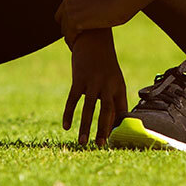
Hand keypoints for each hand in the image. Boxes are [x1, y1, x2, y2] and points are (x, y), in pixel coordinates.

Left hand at [55, 0, 134, 44]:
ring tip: (76, 45)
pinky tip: (78, 47)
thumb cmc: (114, 2)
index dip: (67, 21)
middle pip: (61, 20)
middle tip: (75, 38)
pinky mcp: (74, 21)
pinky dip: (73, 42)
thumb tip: (80, 17)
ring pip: (64, 29)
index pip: (62, 10)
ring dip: (70, 38)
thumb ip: (86, 4)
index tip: (75, 29)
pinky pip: (69, 35)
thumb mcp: (96, 0)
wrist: (119, 3)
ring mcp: (70, 10)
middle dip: (67, 29)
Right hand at [63, 30, 127, 146]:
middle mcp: (107, 85)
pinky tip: (66, 126)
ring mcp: (93, 81)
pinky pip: (73, 99)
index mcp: (118, 86)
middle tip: (100, 146)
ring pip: (89, 108)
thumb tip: (116, 121)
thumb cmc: (104, 63)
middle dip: (103, 130)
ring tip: (82, 143)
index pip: (119, 110)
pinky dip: (69, 113)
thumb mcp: (114, 78)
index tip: (112, 141)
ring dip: (85, 127)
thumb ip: (115, 98)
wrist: (93, 39)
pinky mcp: (79, 79)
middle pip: (107, 111)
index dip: (116, 126)